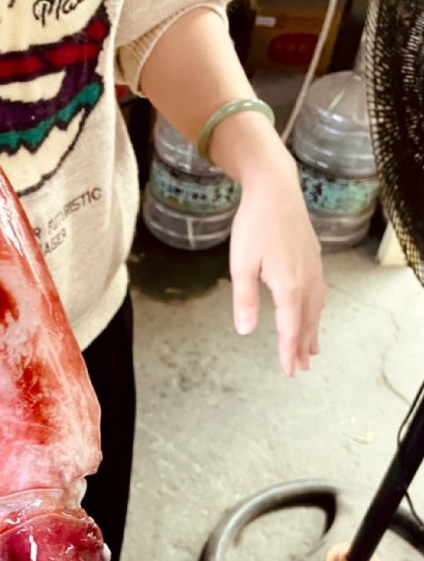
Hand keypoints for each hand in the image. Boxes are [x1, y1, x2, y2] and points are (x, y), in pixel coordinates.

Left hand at [229, 157, 325, 377]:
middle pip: (306, 322)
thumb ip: (244, 300)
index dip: (289, 352)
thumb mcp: (241, 265)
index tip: (289, 372)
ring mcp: (313, 268)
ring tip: (312, 349)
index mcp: (288, 286)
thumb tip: (246, 331)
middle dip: (302, 347)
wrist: (275, 189)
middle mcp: (306, 280)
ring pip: (315, 308)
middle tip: (301, 368)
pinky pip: (318, 292)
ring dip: (312, 331)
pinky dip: (316, 310)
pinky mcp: (313, 257)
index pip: (290, 329)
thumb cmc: (254, 225)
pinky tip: (315, 311)